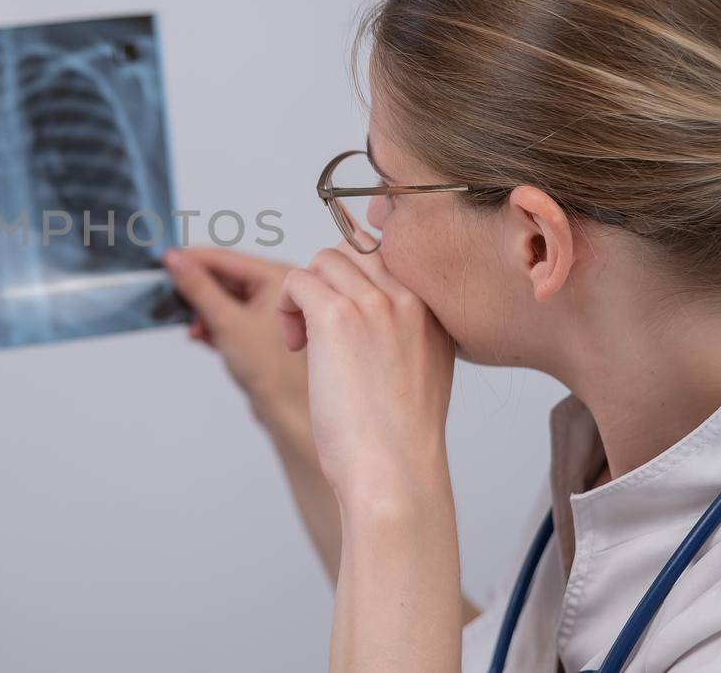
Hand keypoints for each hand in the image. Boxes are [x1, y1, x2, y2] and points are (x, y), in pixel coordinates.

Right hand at [162, 246, 307, 436]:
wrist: (288, 411)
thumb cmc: (273, 371)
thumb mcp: (226, 322)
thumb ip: (198, 288)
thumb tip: (175, 261)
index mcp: (277, 278)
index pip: (226, 258)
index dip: (193, 259)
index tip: (166, 259)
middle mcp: (276, 290)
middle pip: (224, 277)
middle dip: (197, 289)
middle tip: (170, 293)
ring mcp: (268, 311)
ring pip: (224, 298)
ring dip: (203, 309)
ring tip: (192, 325)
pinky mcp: (260, 330)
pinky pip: (230, 315)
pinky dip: (212, 322)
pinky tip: (201, 335)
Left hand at [275, 227, 455, 507]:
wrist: (394, 471)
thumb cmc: (398, 438)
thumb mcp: (423, 372)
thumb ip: (406, 334)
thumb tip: (366, 319)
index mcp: (435, 309)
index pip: (389, 253)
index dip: (354, 276)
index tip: (342, 314)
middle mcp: (411, 298)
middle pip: (353, 249)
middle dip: (327, 281)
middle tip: (318, 330)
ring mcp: (376, 304)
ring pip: (323, 261)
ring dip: (303, 294)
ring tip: (306, 341)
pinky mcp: (338, 318)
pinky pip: (296, 281)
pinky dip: (286, 306)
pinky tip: (295, 345)